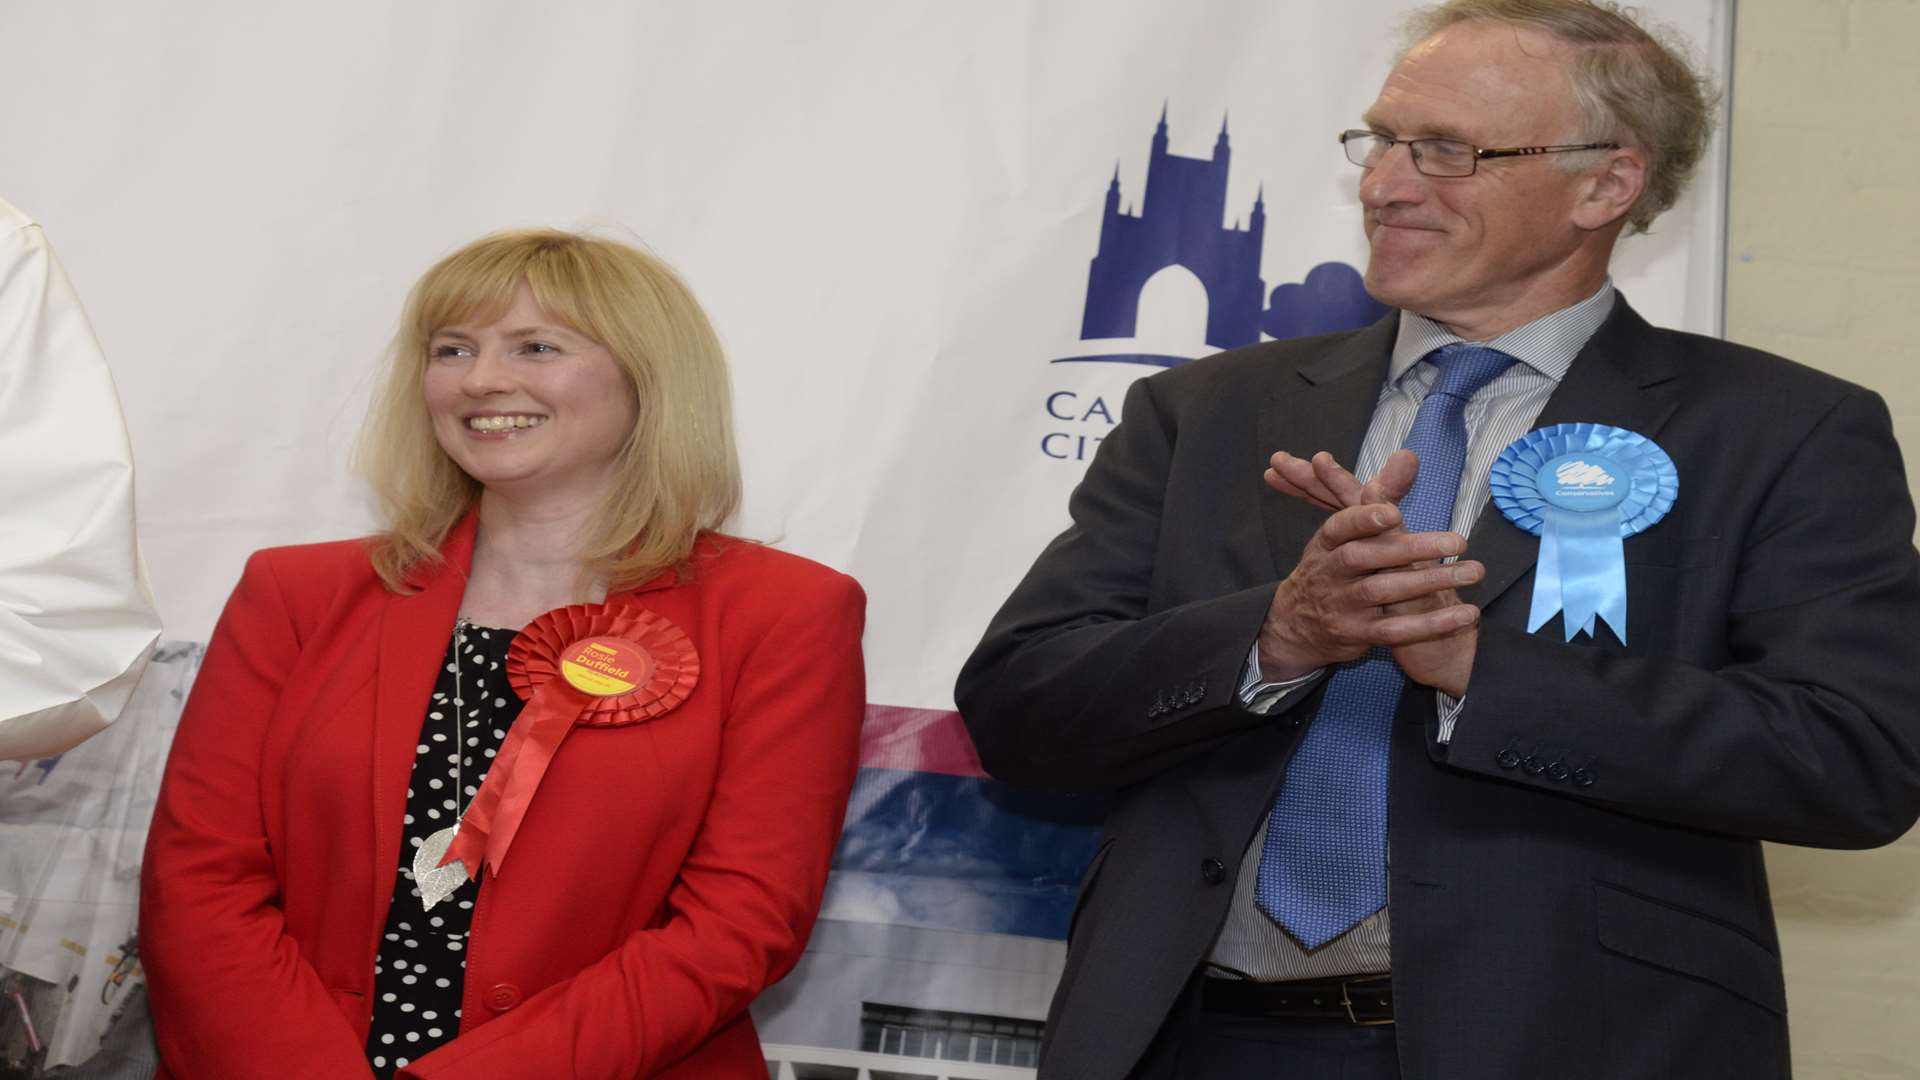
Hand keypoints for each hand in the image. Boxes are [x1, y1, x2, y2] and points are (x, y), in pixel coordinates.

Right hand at [1263, 449, 1479, 695]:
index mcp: (1327, 543)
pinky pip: (1396, 630)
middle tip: (1458, 541)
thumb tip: (1408, 456)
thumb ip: (1379, 497)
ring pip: (1384, 592)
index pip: (1340, 527)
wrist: (1296, 626)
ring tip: (1472, 572)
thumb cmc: (1332, 569)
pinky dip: (1432, 624)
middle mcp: (1330, 572)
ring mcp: (1342, 605)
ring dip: (1429, 583)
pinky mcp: (1356, 635)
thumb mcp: (1344, 533)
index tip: (1393, 513)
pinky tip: (1465, 614)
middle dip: (1410, 550)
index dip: (1364, 520)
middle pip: (1365, 558)